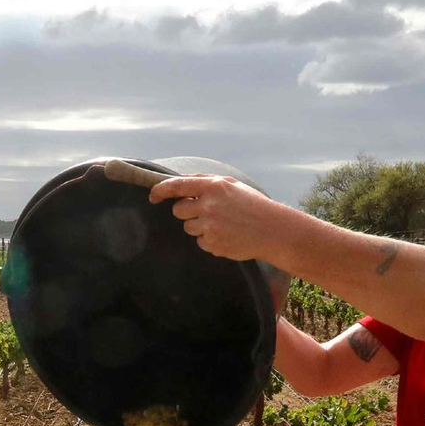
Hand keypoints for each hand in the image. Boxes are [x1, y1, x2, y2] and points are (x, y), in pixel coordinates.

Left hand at [149, 173, 277, 261]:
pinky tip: (226, 235)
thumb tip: (183, 181)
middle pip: (178, 210)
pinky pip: (200, 242)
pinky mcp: (212, 244)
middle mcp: (208, 205)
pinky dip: (209, 240)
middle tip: (204, 212)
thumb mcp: (232, 184)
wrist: (272, 230)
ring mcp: (209, 226)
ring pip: (188, 228)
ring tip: (221, 224)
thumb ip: (206, 181)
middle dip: (186, 212)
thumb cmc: (252, 205)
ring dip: (199, 226)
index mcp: (212, 187)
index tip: (152, 196)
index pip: (177, 186)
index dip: (160, 191)